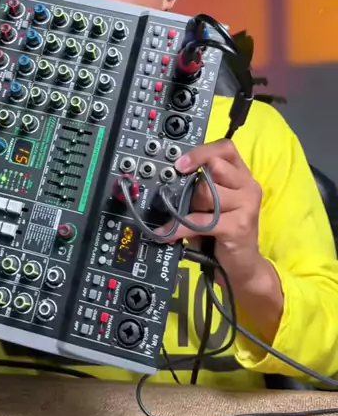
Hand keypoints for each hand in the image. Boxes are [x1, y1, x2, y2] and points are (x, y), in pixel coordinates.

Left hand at [158, 139, 262, 284]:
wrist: (242, 267)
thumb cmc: (223, 232)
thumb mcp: (214, 203)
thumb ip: (202, 184)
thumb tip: (174, 176)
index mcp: (242, 175)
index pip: (225, 148)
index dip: (201, 152)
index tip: (180, 164)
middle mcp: (248, 186)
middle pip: (212, 169)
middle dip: (195, 186)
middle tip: (193, 204)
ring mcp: (246, 205)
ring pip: (205, 192)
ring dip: (192, 207)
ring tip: (194, 220)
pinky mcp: (238, 225)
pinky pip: (199, 220)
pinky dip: (179, 227)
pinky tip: (167, 233)